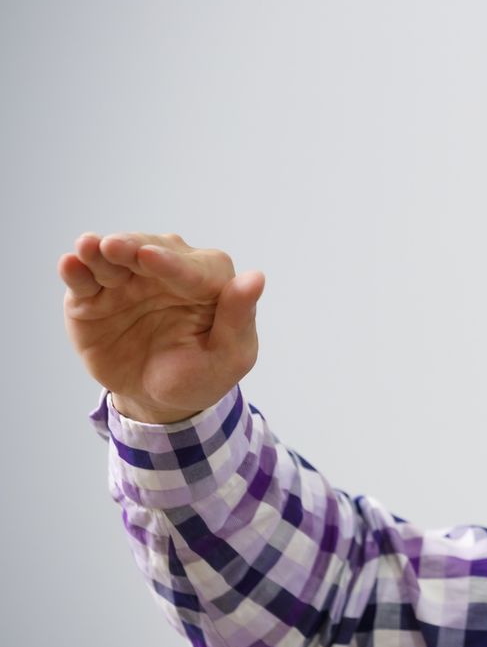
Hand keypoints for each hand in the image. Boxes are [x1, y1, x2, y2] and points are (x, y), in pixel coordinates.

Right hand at [59, 232, 265, 423]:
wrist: (157, 399)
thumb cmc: (201, 375)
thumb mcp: (229, 356)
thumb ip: (238, 318)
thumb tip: (256, 278)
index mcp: (208, 282)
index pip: (192, 269)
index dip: (171, 264)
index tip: (151, 258)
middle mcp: (167, 271)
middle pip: (149, 250)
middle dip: (131, 247)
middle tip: (114, 247)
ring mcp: (128, 280)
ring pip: (113, 257)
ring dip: (99, 250)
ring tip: (88, 248)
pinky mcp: (94, 296)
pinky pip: (84, 279)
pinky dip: (75, 270)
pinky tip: (70, 264)